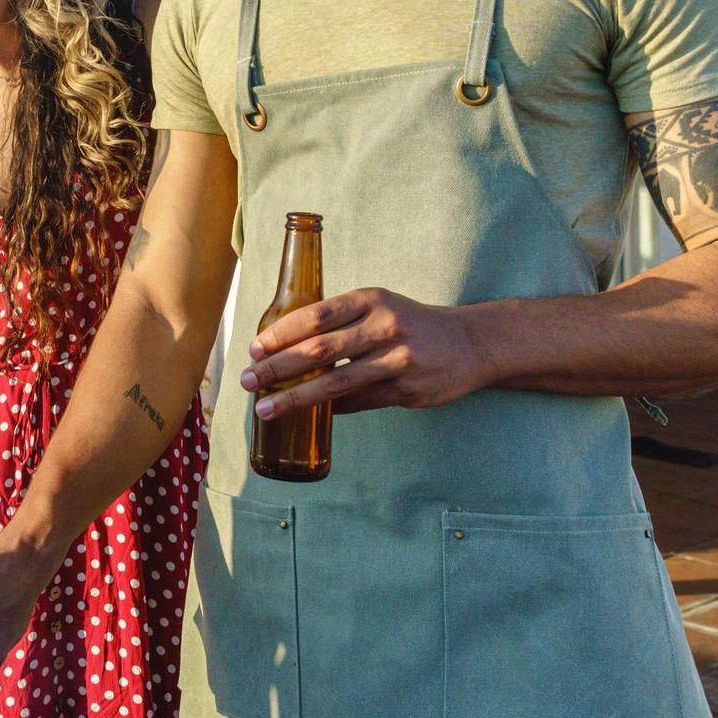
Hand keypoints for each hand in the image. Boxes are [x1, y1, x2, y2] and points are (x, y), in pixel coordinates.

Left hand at [239, 288, 493, 416]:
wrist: (470, 344)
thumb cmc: (410, 324)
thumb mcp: (379, 308)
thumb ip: (340, 323)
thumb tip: (286, 349)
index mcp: (369, 300)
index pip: (315, 314)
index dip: (281, 333)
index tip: (253, 348)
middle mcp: (383, 326)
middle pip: (319, 350)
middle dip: (277, 367)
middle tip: (247, 380)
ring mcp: (397, 359)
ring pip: (336, 383)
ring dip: (295, 398)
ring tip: (265, 409)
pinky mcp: (407, 390)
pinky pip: (359, 403)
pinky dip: (330, 410)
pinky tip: (309, 417)